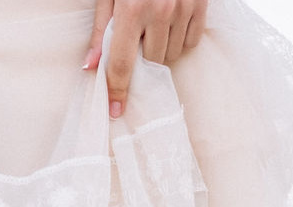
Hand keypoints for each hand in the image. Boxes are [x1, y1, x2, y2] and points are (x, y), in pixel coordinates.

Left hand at [82, 0, 207, 118]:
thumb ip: (101, 30)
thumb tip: (90, 67)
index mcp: (132, 10)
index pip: (122, 64)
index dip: (117, 90)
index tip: (116, 111)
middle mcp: (160, 11)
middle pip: (150, 62)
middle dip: (142, 58)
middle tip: (139, 37)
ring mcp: (184, 8)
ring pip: (171, 54)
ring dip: (161, 49)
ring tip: (155, 25)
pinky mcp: (201, 4)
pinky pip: (191, 41)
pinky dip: (180, 38)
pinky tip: (172, 22)